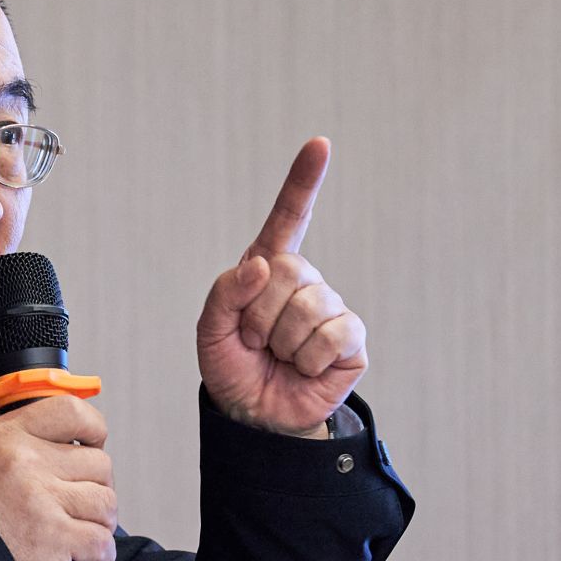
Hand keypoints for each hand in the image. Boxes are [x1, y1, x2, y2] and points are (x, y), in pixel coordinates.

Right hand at [0, 395, 117, 560]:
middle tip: (80, 502)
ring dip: (101, 521)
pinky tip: (90, 558)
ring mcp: (42, 500)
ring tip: (83, 530)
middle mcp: (27, 462)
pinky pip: (101, 540)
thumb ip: (27, 437)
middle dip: (97, 486)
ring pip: (105, 502)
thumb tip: (76, 443)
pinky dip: (102, 554)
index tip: (94, 446)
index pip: (73, 412)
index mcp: (10, 434)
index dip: (94, 430)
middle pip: (99, 464)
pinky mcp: (53, 538)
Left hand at [195, 136, 367, 434]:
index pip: (289, 217)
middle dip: (260, 314)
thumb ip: (225, 293)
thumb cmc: (232, 368)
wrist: (254, 416)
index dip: (304, 181)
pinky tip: (304, 367)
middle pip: (288, 270)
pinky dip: (309, 357)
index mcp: (268, 268)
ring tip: (277, 355)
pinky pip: (333, 334)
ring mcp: (330, 307)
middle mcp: (304, 281)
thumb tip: (262, 265)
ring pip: (308, 305)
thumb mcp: (209, 331)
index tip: (320, 145)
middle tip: (254, 340)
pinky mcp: (351, 339)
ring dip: (282, 341)